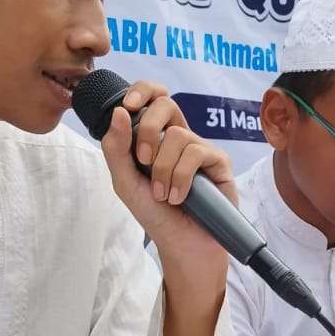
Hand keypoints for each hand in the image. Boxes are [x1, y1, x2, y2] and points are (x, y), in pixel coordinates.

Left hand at [100, 82, 235, 284]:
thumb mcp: (125, 182)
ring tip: (164, 194)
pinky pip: (195, 153)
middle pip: (166, 104)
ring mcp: (200, 148)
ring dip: (163, 170)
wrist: (181, 244)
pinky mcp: (218, 161)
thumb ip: (116, 148)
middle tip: (143, 160)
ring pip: (177, 136)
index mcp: (156, 136)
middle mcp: (179, 138)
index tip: (129, 106)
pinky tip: (180, 197)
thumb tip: (119, 110)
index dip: (142, 91)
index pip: (153, 97)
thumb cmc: (155, 213)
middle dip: (147, 130)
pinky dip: (181, 178)